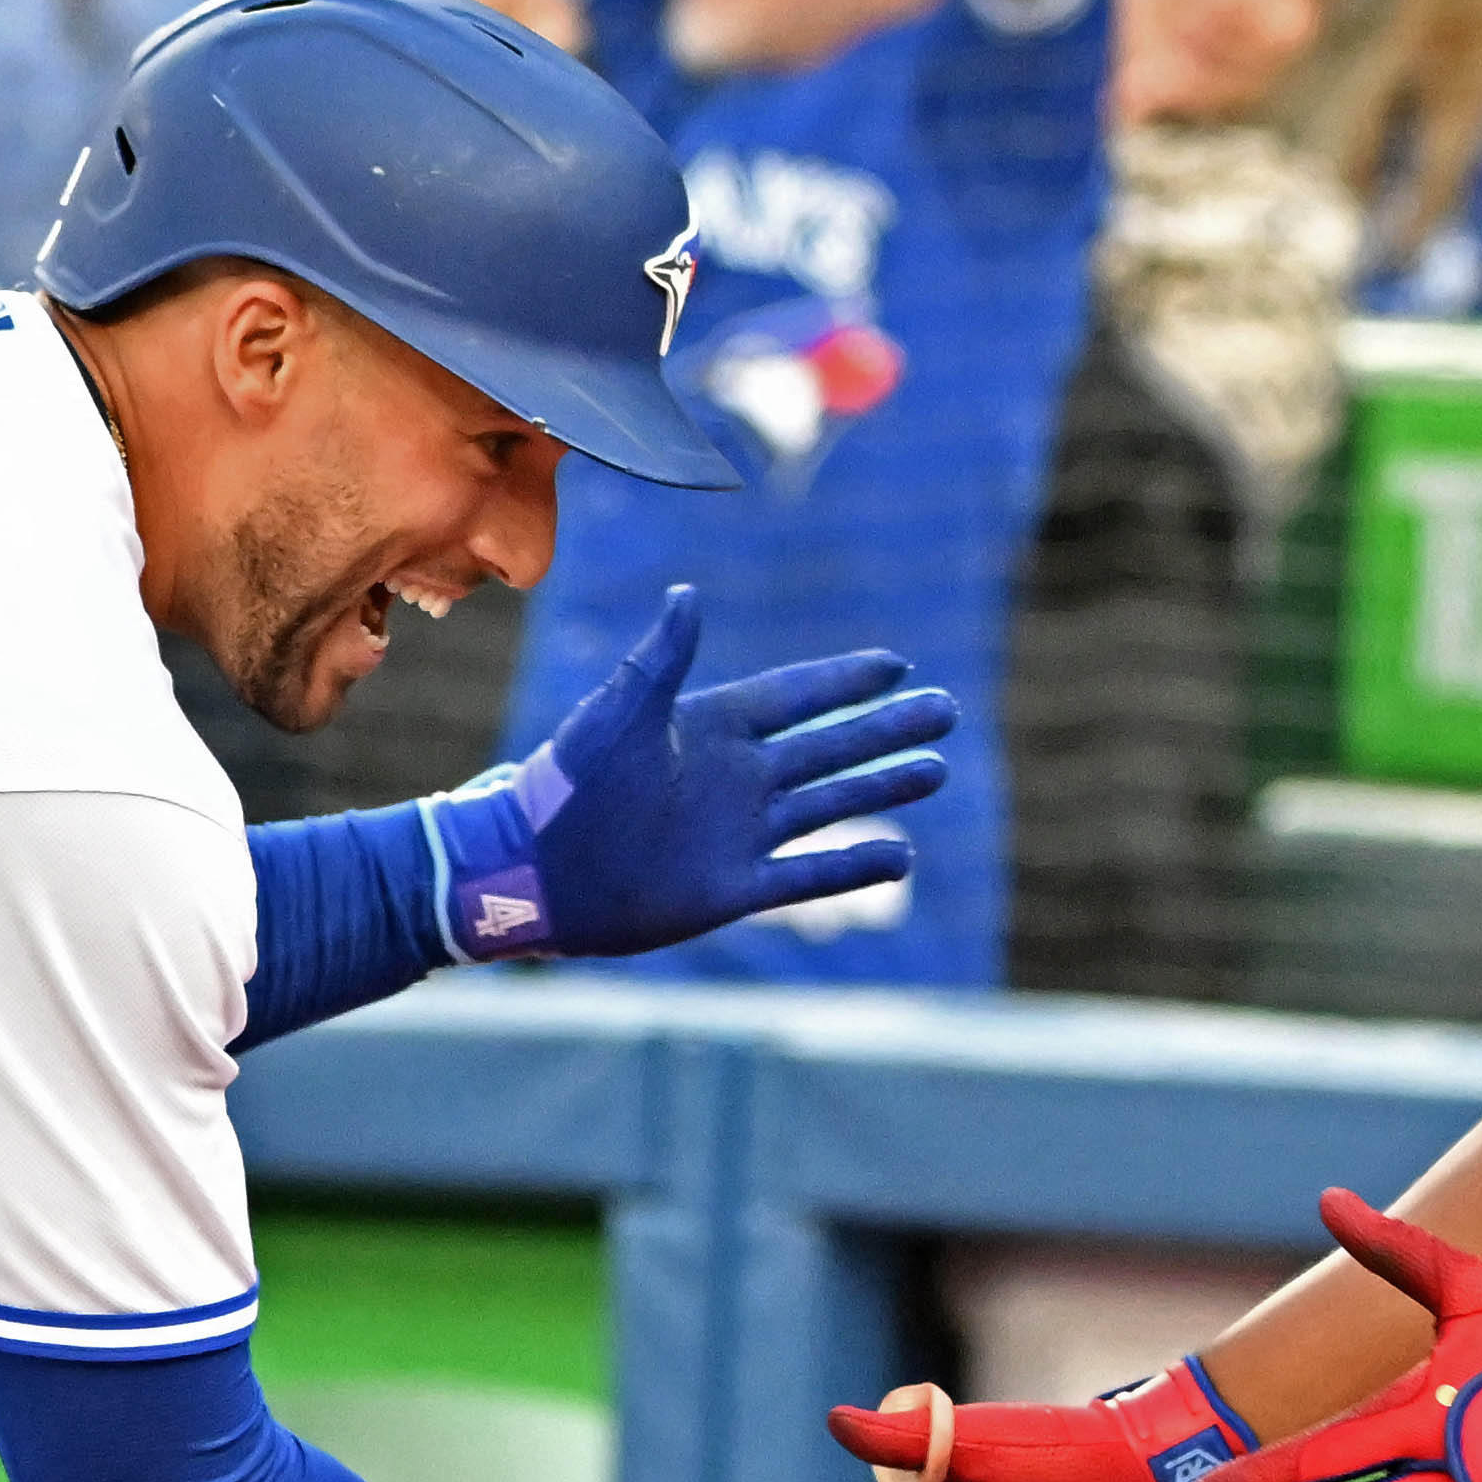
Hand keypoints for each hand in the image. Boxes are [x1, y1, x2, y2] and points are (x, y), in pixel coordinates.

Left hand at [435, 585, 959, 955]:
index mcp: (712, 727)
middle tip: (947, 711)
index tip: (896, 665)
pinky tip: (901, 853)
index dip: (845, 681)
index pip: (797, 697)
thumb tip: (687, 593)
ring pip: (831, 804)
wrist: (534, 870)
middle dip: (887, 729)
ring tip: (937, 770)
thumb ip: (660, 659)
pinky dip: (853, 866)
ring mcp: (740, 833)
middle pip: (830, 748)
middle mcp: (737, 777)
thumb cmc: (567, 783)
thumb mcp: (618, 712)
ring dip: (884, 786)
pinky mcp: (734, 888)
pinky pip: (807, 875)